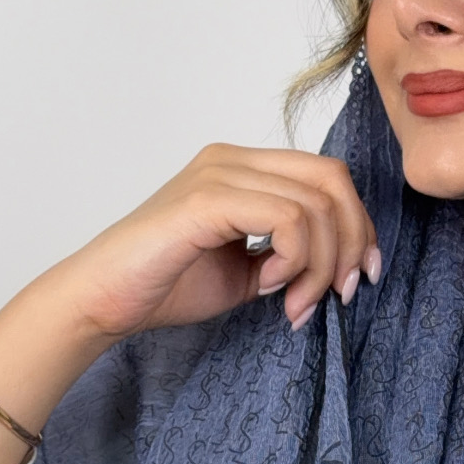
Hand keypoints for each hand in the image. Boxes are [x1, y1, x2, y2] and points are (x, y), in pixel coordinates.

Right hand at [53, 144, 379, 340]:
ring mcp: (219, 173)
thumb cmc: (166, 285)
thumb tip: (339, 265)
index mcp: (244, 169)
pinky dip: (294, 260)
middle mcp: (233, 159)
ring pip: (314, 205)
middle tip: (339, 294)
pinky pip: (286, 219)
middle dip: (350, 243)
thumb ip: (290, 256)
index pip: (328, 176)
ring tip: (295, 303)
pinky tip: (269, 285)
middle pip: (332, 180)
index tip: (359, 276)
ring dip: (319, 265)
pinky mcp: (208, 198)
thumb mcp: (248, 271)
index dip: (358, 225)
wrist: (104, 300)